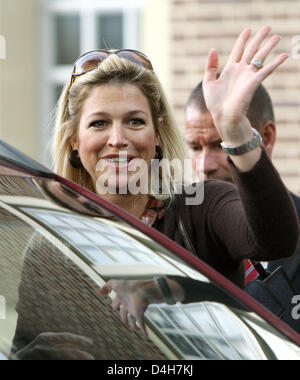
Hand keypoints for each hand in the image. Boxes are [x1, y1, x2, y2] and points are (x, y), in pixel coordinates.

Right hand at [14, 332, 94, 359]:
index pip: (64, 337)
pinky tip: (72, 366)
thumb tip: (79, 346)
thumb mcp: (46, 342)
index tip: (90, 342)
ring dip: (73, 362)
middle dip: (78, 354)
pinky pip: (53, 364)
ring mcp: (38, 357)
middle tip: (91, 357)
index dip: (78, 339)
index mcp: (44, 337)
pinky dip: (64, 365)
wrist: (15, 359)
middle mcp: (40, 346)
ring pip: (59, 359)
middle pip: (63, 350)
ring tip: (86, 362)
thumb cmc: (35, 351)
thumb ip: (60, 343)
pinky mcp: (37, 364)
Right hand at [99, 278, 184, 337]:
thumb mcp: (115, 284)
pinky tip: (146, 336)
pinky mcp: (139, 315)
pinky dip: (143, 331)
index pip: (116, 303)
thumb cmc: (128, 285)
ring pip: (132, 320)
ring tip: (134, 328)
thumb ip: (106, 286)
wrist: (140, 289)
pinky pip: (141, 325)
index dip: (115, 304)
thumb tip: (98, 291)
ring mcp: (134, 310)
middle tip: (124, 320)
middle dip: (123, 317)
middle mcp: (128, 304)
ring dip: (132, 325)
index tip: (114, 306)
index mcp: (122, 297)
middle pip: (124, 313)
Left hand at [203, 26, 287, 145]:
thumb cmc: (215, 103)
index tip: (248, 30)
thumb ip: (210, 66)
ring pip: (261, 57)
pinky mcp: (254, 82)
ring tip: (277, 36)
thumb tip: (213, 49)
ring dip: (269, 46)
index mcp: (230, 70)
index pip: (238, 50)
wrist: (224, 116)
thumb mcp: (208, 82)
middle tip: (268, 27)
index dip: (242, 40)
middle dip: (259, 38)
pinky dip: (276, 62)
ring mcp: (248, 76)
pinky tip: (284, 55)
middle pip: (252, 50)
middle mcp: (241, 71)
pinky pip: (267, 70)